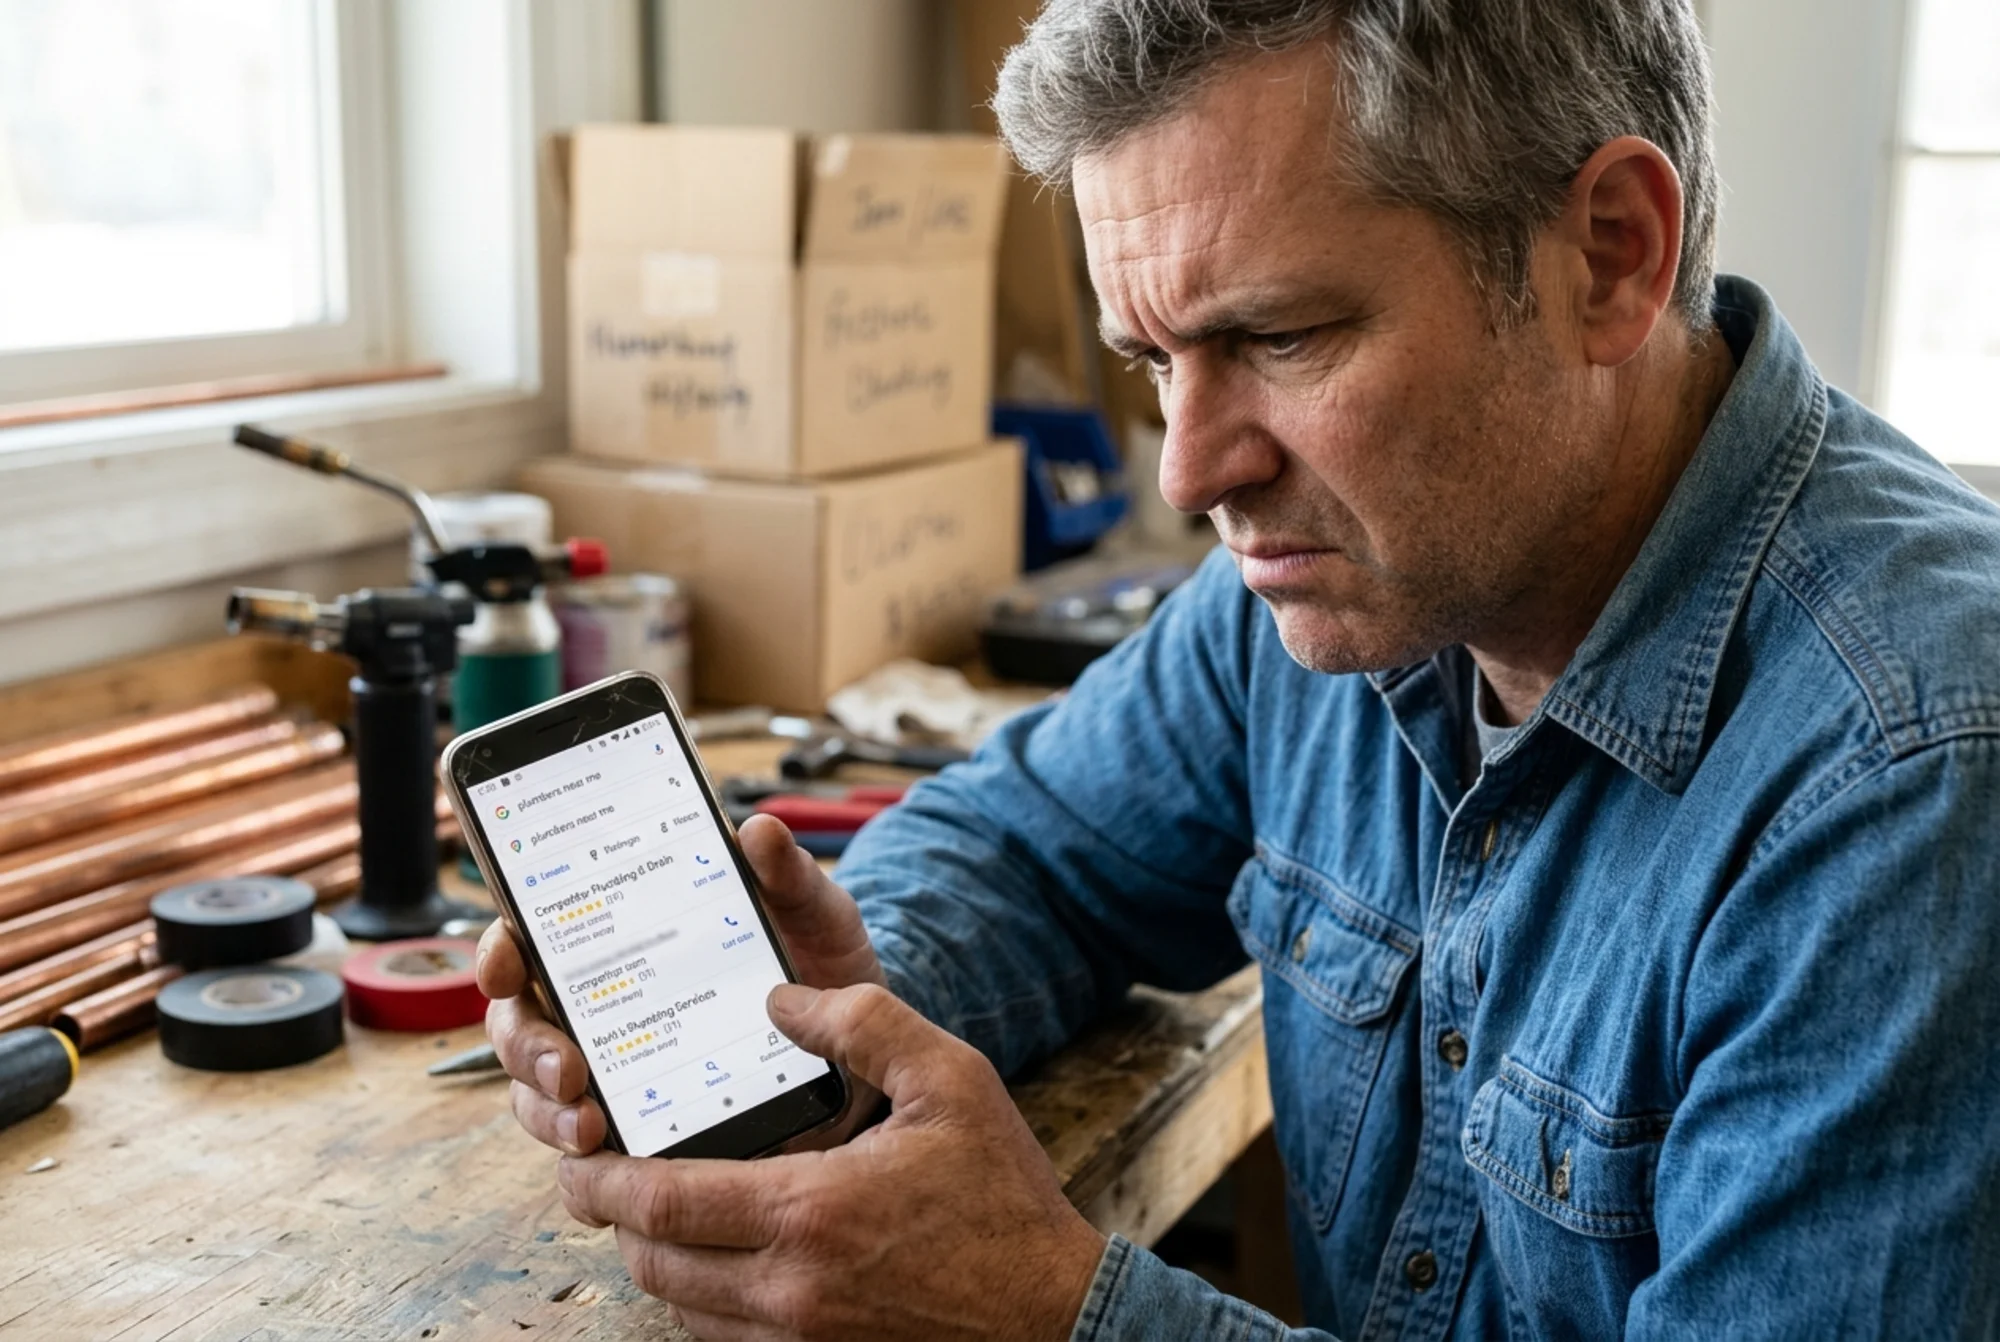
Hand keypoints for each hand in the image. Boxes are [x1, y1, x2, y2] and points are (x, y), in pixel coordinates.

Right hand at [475, 814, 887, 1155]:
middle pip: (520, 1026)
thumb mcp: (812, 916)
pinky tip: (616, 1172)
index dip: (501, 950)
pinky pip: (589, 1171)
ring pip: (539, 1100)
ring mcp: (614, 1077)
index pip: (530, 941)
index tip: (507, 963)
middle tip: (570, 1068)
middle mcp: (599, 1010)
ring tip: (591, 1127)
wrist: (864, 1051)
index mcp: (620, 945)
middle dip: (529, 1048)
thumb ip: (786, 876)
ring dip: (550, 1115)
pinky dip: (590, 1178)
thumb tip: (760, 832)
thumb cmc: (820, 969)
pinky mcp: (641, 1138)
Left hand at [559, 981, 1106, 1340]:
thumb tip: (781, 1000)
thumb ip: (864, 1024)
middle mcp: (790, 1287)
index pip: (663, 1202)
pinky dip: (702, 1297)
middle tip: (600, 1176)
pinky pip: (725, 1336)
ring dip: (657, 1258)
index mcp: (809, 1211)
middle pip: (654, 1261)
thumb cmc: (1005, 1197)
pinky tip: (722, 1255)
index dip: (602, 1180)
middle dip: (614, 1218)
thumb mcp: (952, 1080)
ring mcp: (801, 1336)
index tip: (578, 1155)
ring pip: (680, 1306)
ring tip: (656, 1207)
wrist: (1056, 1311)